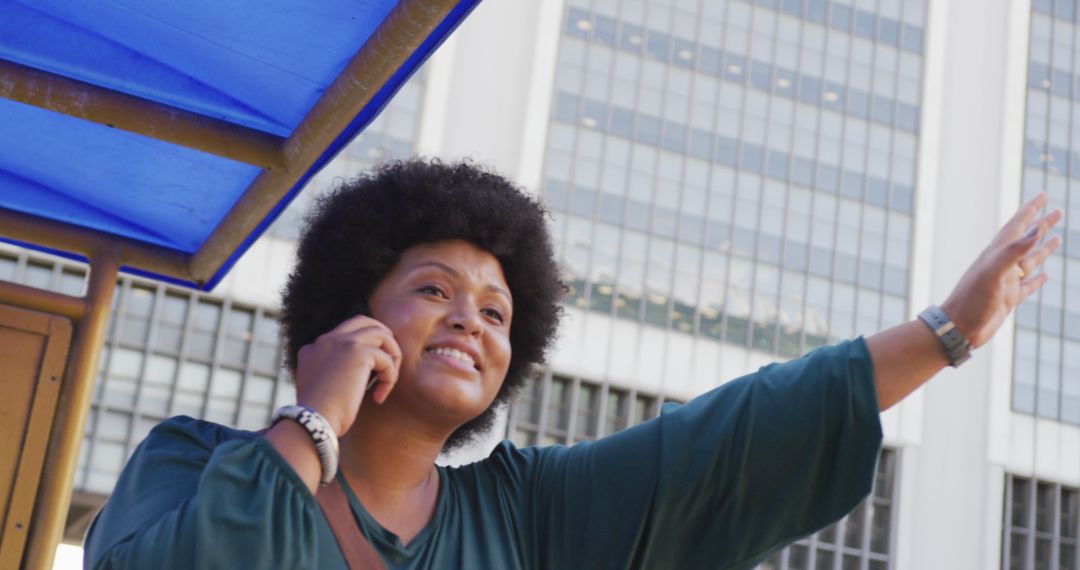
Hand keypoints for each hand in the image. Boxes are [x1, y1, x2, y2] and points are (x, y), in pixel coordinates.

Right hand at [294, 314, 401, 435]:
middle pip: (365, 321)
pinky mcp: (358, 353)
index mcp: (315, 348)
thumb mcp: (322, 388)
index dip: (364, 348)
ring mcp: (342, 343)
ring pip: (382, 335)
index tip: (368, 374)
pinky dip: (389, 378)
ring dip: (392, 357)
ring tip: (388, 380)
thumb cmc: (319, 416)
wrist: (312, 422)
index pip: (346, 333)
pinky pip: (386, 359)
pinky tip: (379, 397)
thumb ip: (335, 373)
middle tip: (390, 362)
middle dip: (383, 338)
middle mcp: (327, 340)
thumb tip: (360, 374)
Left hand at [941, 192, 1062, 347]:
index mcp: (996, 254)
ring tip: (1057, 238)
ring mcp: (1005, 282)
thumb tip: (1035, 231)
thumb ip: (1013, 252)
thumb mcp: (992, 274)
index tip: (1043, 195)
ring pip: (1029, 261)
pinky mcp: (1008, 299)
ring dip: (1043, 248)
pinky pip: (1027, 286)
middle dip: (1041, 225)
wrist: (957, 328)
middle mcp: (1001, 265)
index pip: (1016, 226)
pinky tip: (1046, 275)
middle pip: (1026, 240)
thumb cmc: (971, 301)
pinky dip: (1038, 279)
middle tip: (1058, 211)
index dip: (1030, 210)